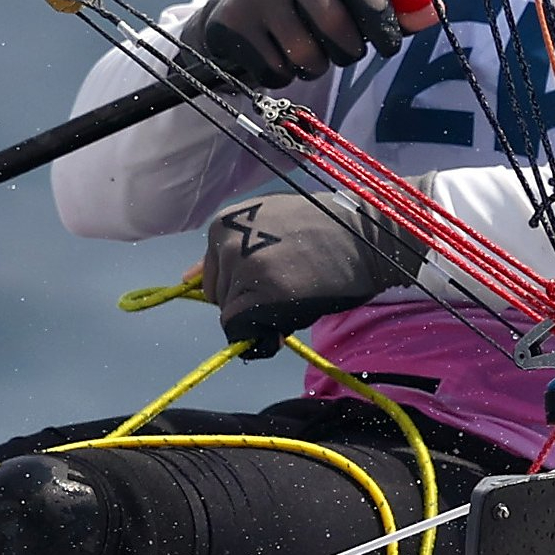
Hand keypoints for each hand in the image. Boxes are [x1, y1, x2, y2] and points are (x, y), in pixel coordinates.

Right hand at [182, 0, 401, 88]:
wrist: (245, 1)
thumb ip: (396, 4)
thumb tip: (437, 11)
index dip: (385, 28)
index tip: (388, 46)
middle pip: (337, 30)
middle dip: (348, 52)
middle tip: (344, 49)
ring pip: (307, 56)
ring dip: (317, 67)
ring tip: (311, 52)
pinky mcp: (233, 23)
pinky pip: (276, 71)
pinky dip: (285, 75)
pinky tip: (279, 54)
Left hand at [200, 190, 426, 355]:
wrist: (369, 236)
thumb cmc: (326, 232)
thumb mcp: (269, 227)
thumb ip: (229, 252)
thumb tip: (186, 279)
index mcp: (224, 223)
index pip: (214, 275)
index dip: (245, 284)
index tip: (278, 273)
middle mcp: (225, 242)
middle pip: (219, 296)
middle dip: (249, 299)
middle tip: (293, 281)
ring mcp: (241, 269)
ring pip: (232, 316)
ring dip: (261, 315)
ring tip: (299, 289)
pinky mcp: (259, 295)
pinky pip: (244, 331)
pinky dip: (265, 332)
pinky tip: (297, 306)